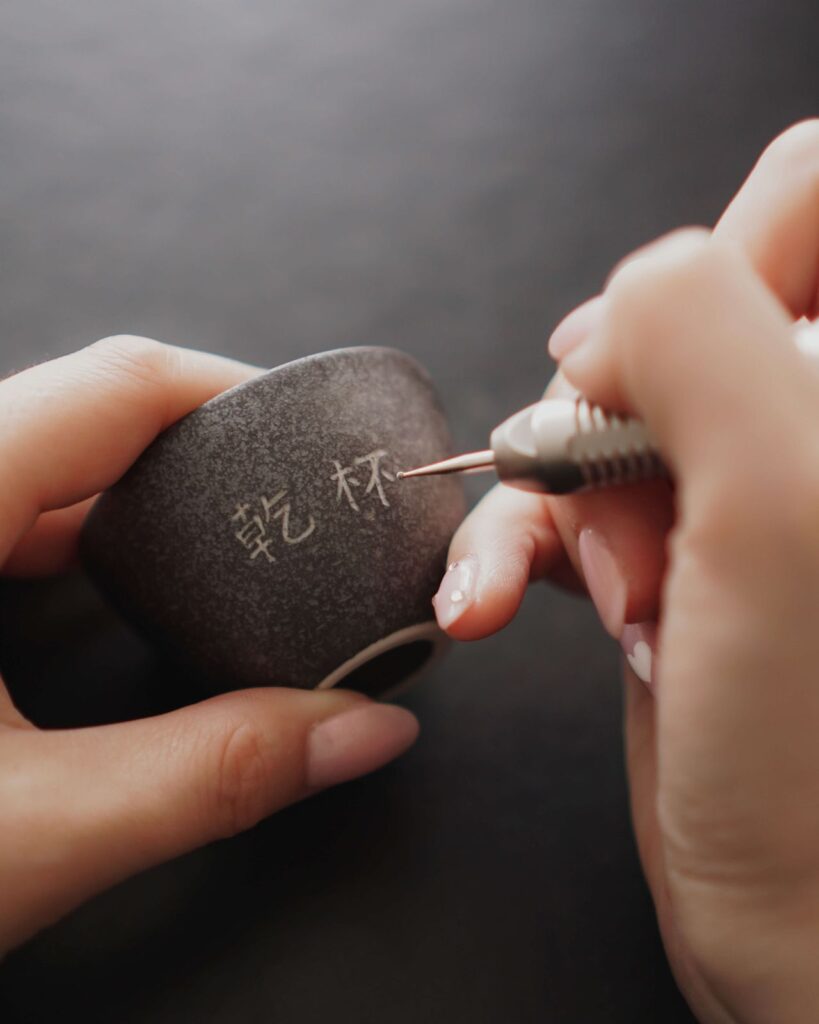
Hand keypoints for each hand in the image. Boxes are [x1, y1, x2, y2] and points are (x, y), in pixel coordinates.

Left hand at [0, 336, 417, 953]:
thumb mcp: (32, 832)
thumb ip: (215, 775)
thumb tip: (358, 734)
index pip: (112, 385)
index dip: (229, 394)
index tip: (309, 440)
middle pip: (83, 411)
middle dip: (198, 446)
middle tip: (284, 498)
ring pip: (40, 458)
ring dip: (138, 488)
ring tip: (223, 532)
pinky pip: (6, 505)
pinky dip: (78, 527)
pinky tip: (117, 577)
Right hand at [433, 122, 818, 1022]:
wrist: (790, 924)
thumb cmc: (814, 764)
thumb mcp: (778, 512)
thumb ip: (704, 341)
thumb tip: (631, 295)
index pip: (811, 206)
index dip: (728, 251)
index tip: (666, 350)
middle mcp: (811, 425)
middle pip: (685, 313)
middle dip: (615, 397)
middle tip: (617, 481)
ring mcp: (740, 489)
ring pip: (608, 411)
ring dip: (553, 486)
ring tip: (570, 577)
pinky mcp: (674, 549)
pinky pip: (569, 496)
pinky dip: (516, 541)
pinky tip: (496, 593)